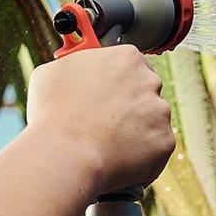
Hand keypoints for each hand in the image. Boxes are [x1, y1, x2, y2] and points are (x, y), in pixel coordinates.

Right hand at [26, 45, 175, 192]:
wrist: (64, 155)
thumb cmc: (53, 114)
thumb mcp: (51, 73)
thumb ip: (73, 66)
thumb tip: (74, 72)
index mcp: (126, 57)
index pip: (131, 65)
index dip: (116, 81)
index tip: (106, 93)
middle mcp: (150, 80)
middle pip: (146, 91)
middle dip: (129, 105)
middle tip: (105, 121)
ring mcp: (160, 112)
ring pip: (152, 120)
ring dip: (135, 130)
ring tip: (105, 143)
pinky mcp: (164, 142)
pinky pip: (154, 148)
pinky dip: (140, 155)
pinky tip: (116, 158)